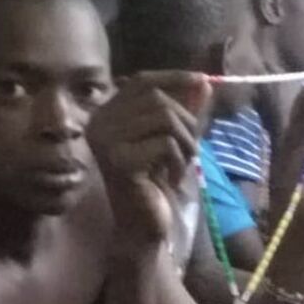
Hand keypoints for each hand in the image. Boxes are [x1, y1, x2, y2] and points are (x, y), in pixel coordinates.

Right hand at [88, 71, 208, 247]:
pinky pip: (165, 144)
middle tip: (192, 150)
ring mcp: (105, 142)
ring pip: (164, 118)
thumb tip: (204, 82)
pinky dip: (178, 162)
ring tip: (183, 165)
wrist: (143, 226)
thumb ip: (184, 111)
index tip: (202, 80)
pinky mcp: (119, 161)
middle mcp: (99, 124)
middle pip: (157, 99)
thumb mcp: (173, 141)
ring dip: (186, 143)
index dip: (173, 78)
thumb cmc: (155, 183)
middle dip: (187, 122)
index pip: (141, 81)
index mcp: (106, 115)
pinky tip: (171, 180)